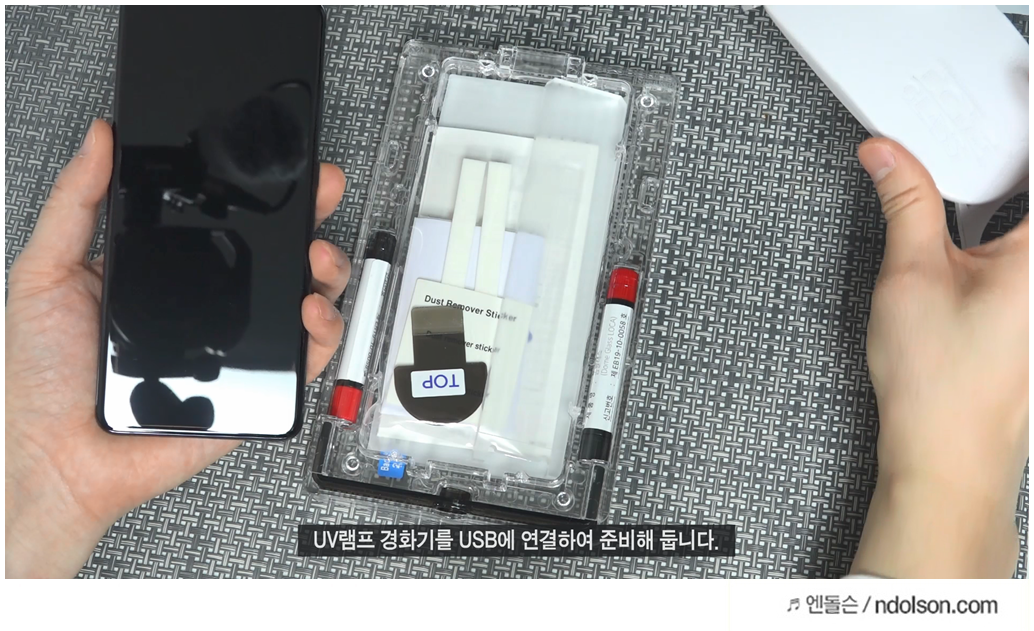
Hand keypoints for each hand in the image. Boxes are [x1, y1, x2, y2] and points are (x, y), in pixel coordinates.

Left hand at [5, 120, 349, 577]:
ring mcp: (238, 344)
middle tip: (321, 189)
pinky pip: (306, 354)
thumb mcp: (46, 273)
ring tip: (316, 255)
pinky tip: (309, 309)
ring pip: (304, 297)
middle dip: (310, 216)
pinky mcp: (255, 384)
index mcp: (168, 271)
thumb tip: (100, 141)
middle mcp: (211, 304)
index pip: (227, 222)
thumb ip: (75, 205)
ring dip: (326, 267)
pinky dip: (324, 328)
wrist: (58, 457)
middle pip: (277, 253)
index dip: (260, 191)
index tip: (277, 163)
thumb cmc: (44, 378)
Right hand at [850, 138, 1027, 577]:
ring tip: (957, 201)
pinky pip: (1026, 247)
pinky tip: (969, 237)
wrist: (948, 456)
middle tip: (959, 149)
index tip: (1012, 83)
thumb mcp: (910, 274)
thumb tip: (887, 156)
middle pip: (1030, 191)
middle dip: (1002, 163)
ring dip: (1002, 194)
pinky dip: (1005, 225)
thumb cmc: (940, 389)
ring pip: (1028, 218)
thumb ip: (905, 200)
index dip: (1021, 112)